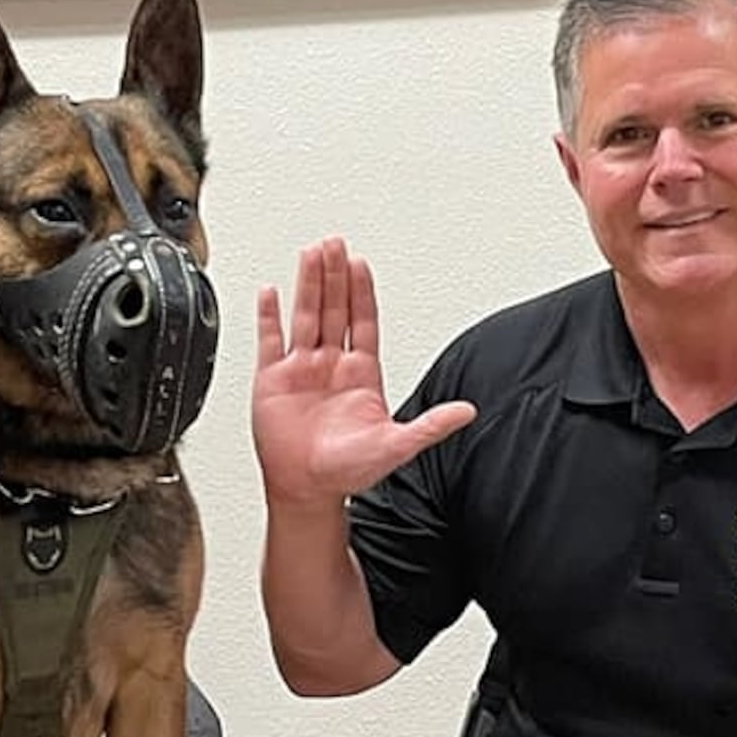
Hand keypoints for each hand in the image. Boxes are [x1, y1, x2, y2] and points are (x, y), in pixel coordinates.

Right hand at [252, 237, 476, 511]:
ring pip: (305, 316)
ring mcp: (302, 370)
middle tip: (335, 245)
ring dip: (308, 285)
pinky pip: (270, 341)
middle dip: (335, 276)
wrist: (308, 491)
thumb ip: (431, 425)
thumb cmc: (348, 472)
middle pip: (334, 309)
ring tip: (311, 254)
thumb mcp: (398, 446)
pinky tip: (271, 292)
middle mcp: (332, 366)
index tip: (360, 264)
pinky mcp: (273, 381)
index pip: (363, 321)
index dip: (362, 292)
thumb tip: (467, 412)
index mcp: (361, 374)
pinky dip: (269, 316)